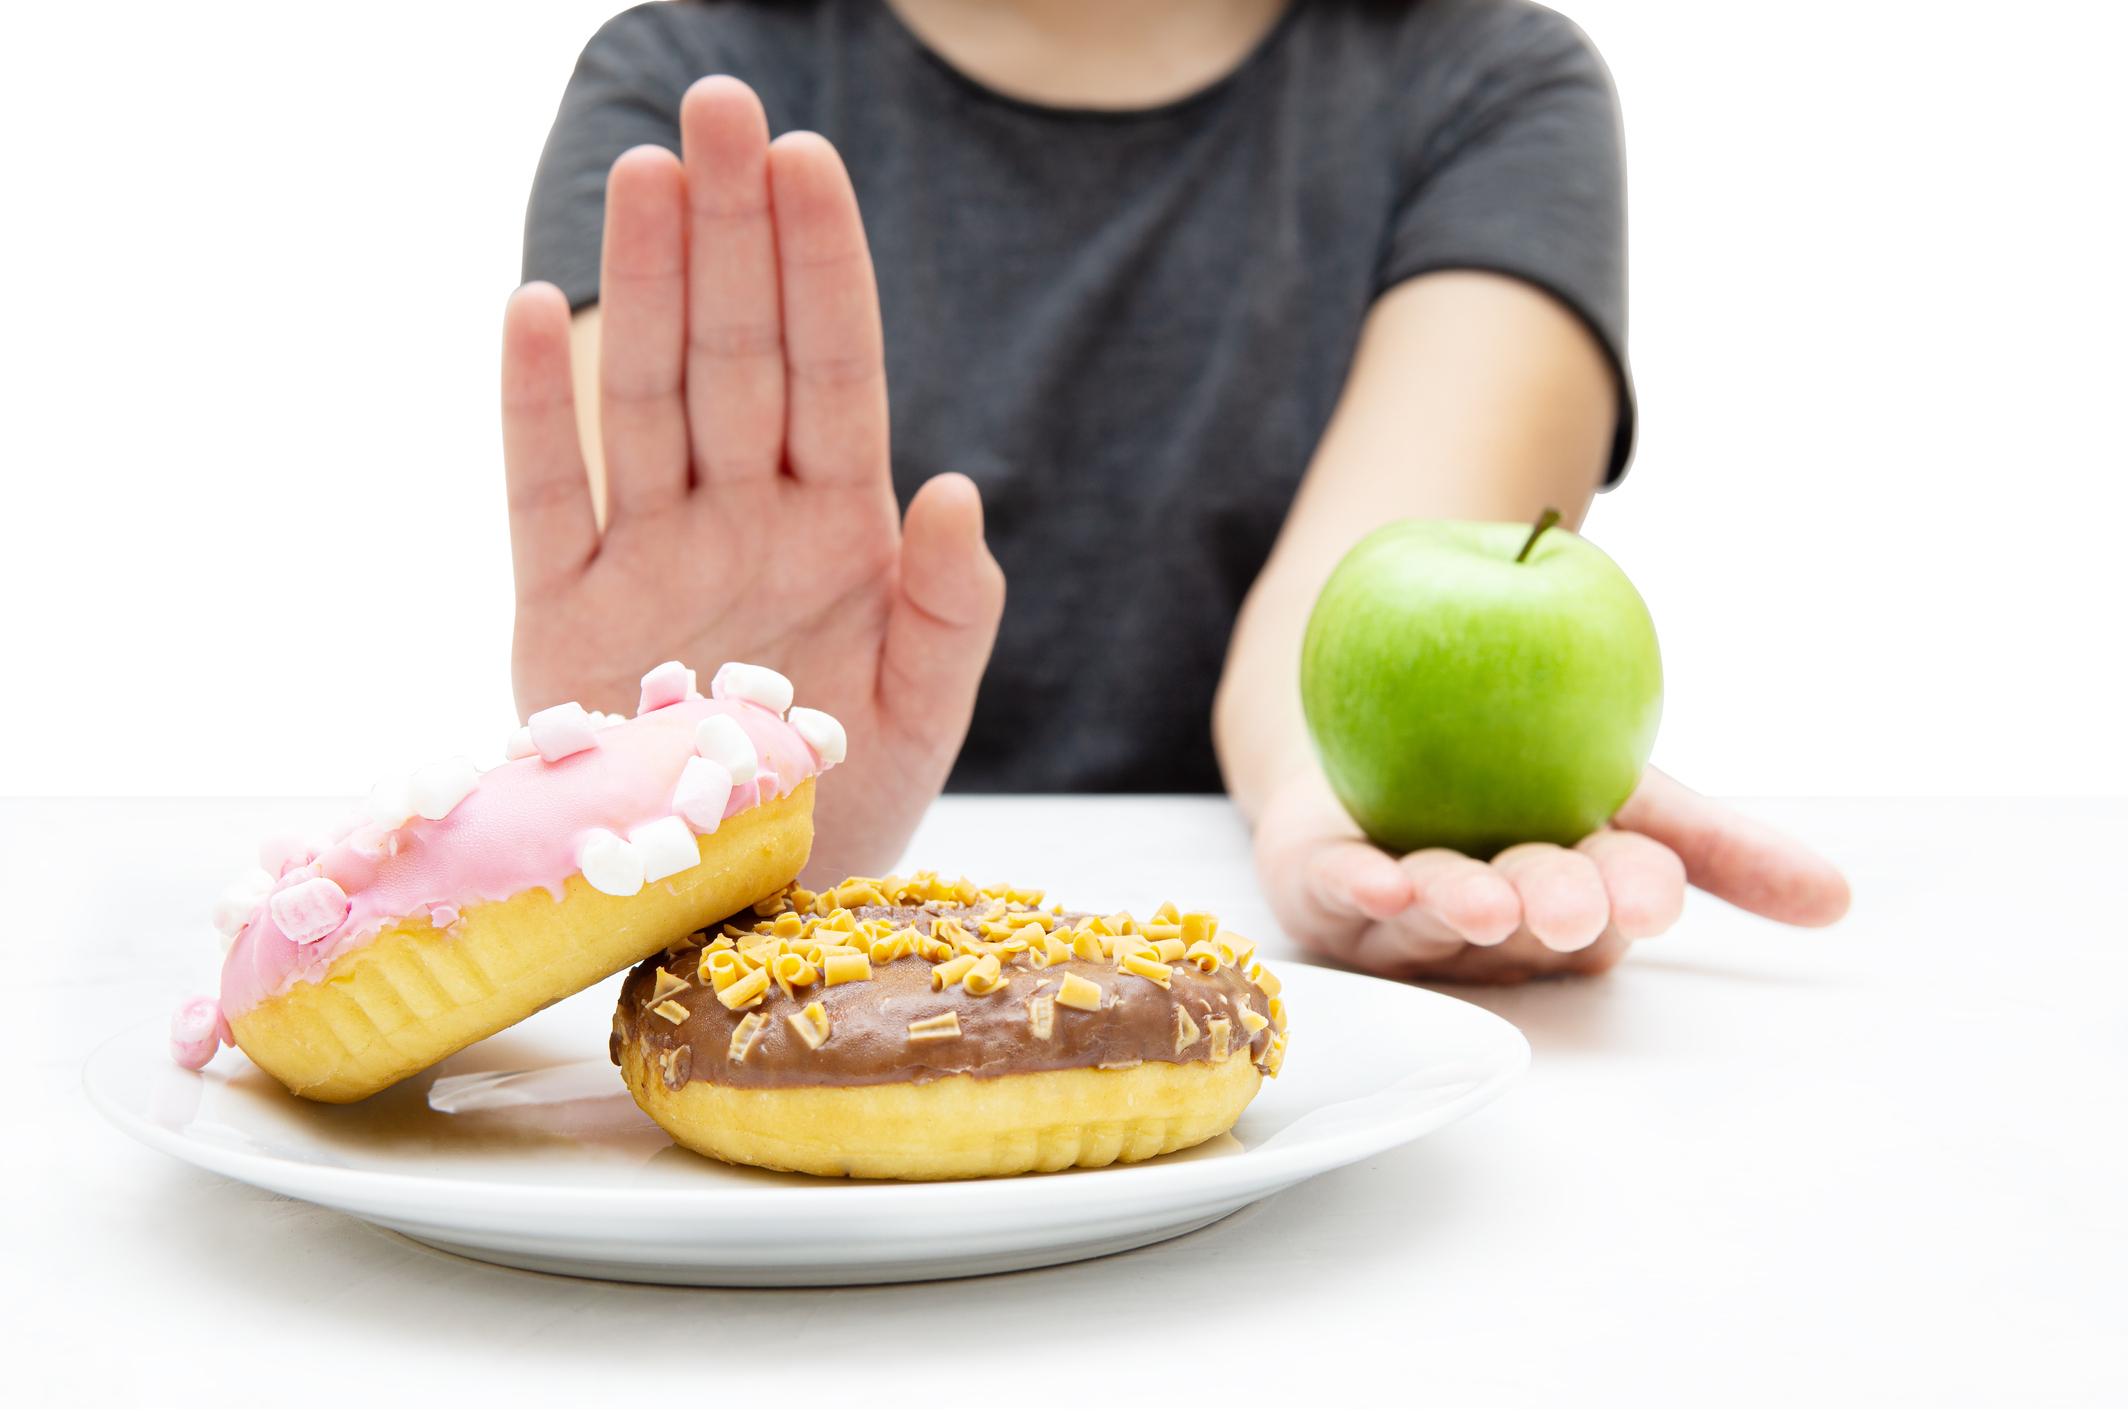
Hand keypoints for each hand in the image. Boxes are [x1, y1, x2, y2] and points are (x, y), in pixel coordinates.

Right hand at [501, 77, 1003, 883]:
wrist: (739, 905)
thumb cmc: (842, 801)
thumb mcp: (926, 715)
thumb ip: (952, 608)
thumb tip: (956, 487)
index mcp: (837, 529)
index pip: (832, 371)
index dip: (821, 268)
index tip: (811, 162)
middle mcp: (739, 518)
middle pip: (734, 351)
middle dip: (732, 233)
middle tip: (722, 109)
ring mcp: (646, 554)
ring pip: (642, 395)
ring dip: (642, 285)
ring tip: (645, 175)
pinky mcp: (558, 609)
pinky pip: (543, 491)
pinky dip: (533, 408)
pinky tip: (532, 308)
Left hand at [1254, 765, 1850, 981]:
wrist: (1386, 720)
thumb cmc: (1519, 771)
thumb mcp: (1626, 789)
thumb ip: (1718, 844)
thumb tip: (1839, 901)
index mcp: (1574, 906)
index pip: (1615, 905)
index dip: (1632, 897)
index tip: (1652, 895)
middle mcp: (1494, 929)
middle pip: (1527, 921)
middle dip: (1548, 911)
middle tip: (1562, 903)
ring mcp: (1407, 923)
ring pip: (1434, 921)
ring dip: (1455, 909)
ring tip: (1475, 896)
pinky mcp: (1328, 900)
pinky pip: (1338, 897)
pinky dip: (1355, 889)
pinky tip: (1370, 878)